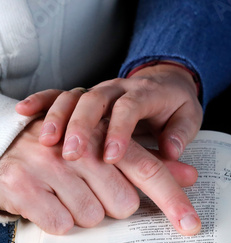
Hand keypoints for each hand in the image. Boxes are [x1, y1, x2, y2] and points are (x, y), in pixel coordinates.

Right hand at [0, 118, 200, 235]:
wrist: (5, 140)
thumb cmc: (67, 146)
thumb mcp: (112, 145)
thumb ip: (151, 161)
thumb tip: (190, 176)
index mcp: (108, 134)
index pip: (150, 170)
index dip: (173, 200)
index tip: (191, 225)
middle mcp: (82, 148)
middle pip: (124, 203)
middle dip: (112, 203)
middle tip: (92, 186)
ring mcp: (51, 165)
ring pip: (93, 217)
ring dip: (84, 211)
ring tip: (68, 190)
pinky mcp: (24, 185)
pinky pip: (62, 224)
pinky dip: (59, 219)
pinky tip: (50, 199)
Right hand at [16, 62, 202, 162]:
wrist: (165, 82)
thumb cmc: (175, 106)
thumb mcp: (188, 117)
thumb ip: (180, 133)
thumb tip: (171, 150)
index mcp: (146, 93)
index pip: (130, 108)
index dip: (120, 130)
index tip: (111, 156)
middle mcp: (118, 89)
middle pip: (96, 102)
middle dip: (83, 127)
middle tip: (73, 153)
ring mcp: (99, 90)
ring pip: (75, 98)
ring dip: (60, 119)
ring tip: (50, 143)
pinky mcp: (86, 96)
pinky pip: (60, 94)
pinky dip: (43, 101)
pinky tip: (26, 112)